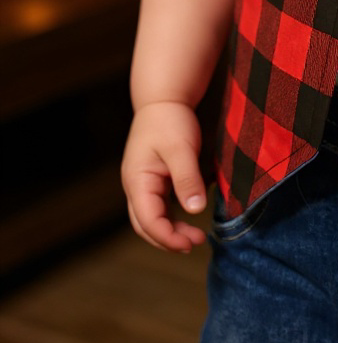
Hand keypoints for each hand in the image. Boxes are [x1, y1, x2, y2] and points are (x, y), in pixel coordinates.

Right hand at [121, 101, 207, 252]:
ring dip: (171, 229)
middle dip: (168, 239)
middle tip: (196, 243)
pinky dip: (172, 216)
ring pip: (152, 217)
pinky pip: (159, 205)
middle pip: (146, 224)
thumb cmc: (170, 120)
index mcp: (137, 181)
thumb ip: (187, 179)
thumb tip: (195, 211)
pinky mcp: (153, 179)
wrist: (164, 99)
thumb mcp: (181, 149)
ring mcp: (143, 183)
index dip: (168, 237)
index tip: (191, 243)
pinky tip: (189, 217)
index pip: (148, 221)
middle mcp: (136, 186)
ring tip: (195, 237)